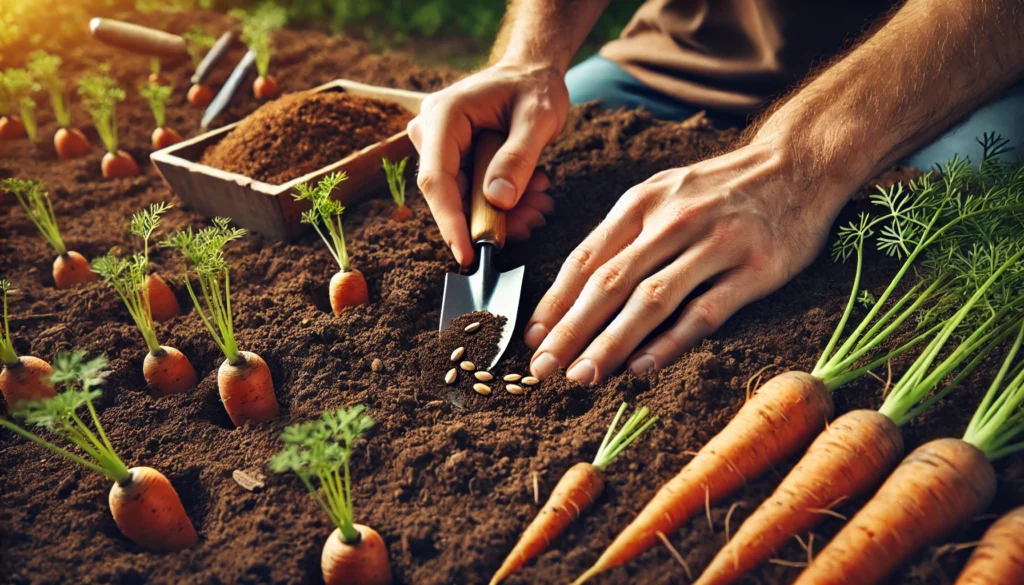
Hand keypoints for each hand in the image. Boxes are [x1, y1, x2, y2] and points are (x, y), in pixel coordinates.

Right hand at [407, 60, 568, 264]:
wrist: (532, 72)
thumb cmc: (535, 86)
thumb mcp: (538, 118)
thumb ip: (518, 158)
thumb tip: (498, 201)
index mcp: (443, 116)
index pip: (436, 179)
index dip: (450, 222)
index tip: (466, 255)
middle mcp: (431, 132)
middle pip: (450, 195)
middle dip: (489, 219)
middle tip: (533, 220)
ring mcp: (439, 146)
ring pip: (463, 199)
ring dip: (502, 212)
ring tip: (541, 202)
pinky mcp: (452, 159)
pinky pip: (471, 193)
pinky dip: (502, 203)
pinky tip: (531, 198)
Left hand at [524, 140, 850, 382]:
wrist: (798, 163)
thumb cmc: (719, 189)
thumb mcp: (663, 194)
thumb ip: (624, 237)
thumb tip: (576, 293)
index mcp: (642, 203)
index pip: (586, 259)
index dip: (554, 303)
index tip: (531, 338)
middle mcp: (673, 220)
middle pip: (610, 283)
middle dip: (570, 330)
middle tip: (544, 367)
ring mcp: (715, 244)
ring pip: (651, 300)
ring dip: (611, 342)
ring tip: (583, 376)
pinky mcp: (755, 269)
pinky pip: (705, 312)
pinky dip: (670, 342)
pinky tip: (642, 367)